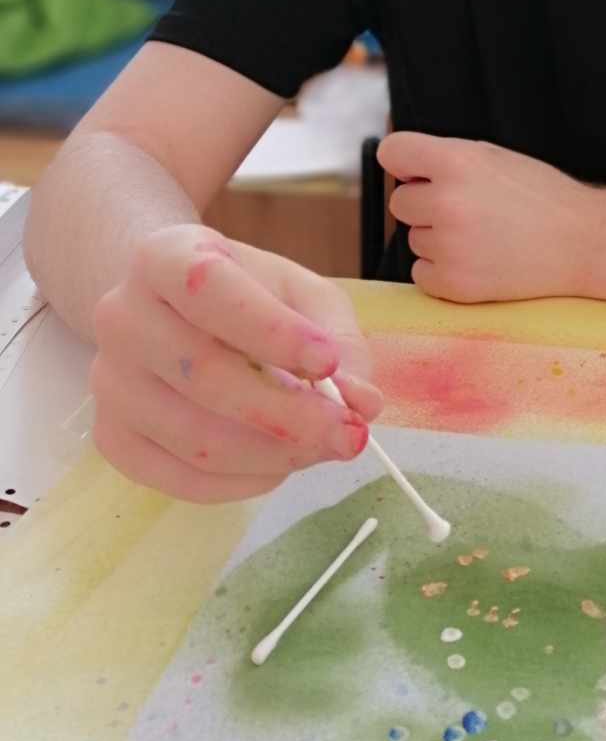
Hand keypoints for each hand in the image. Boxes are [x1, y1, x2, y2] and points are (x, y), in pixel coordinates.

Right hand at [91, 223, 382, 502]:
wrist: (172, 311)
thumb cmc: (248, 297)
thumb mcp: (301, 295)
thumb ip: (339, 340)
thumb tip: (362, 401)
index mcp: (164, 257)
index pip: (209, 290)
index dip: (271, 331)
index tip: (327, 362)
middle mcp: (121, 316)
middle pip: (204, 374)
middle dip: (290, 414)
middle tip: (351, 433)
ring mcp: (109, 381)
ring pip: (195, 437)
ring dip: (276, 455)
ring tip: (325, 447)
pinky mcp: (111, 436)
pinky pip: (178, 478)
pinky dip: (242, 483)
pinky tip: (280, 466)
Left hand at [378, 132, 599, 302]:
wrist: (581, 242)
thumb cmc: (539, 196)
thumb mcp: (493, 157)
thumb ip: (445, 159)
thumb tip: (402, 172)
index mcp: (456, 162)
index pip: (391, 152)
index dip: (404, 163)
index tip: (417, 173)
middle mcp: (446, 202)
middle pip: (400, 202)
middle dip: (426, 205)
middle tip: (469, 210)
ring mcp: (448, 246)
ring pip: (413, 239)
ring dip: (438, 239)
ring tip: (482, 236)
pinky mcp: (453, 283)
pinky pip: (420, 273)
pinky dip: (442, 270)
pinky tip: (477, 260)